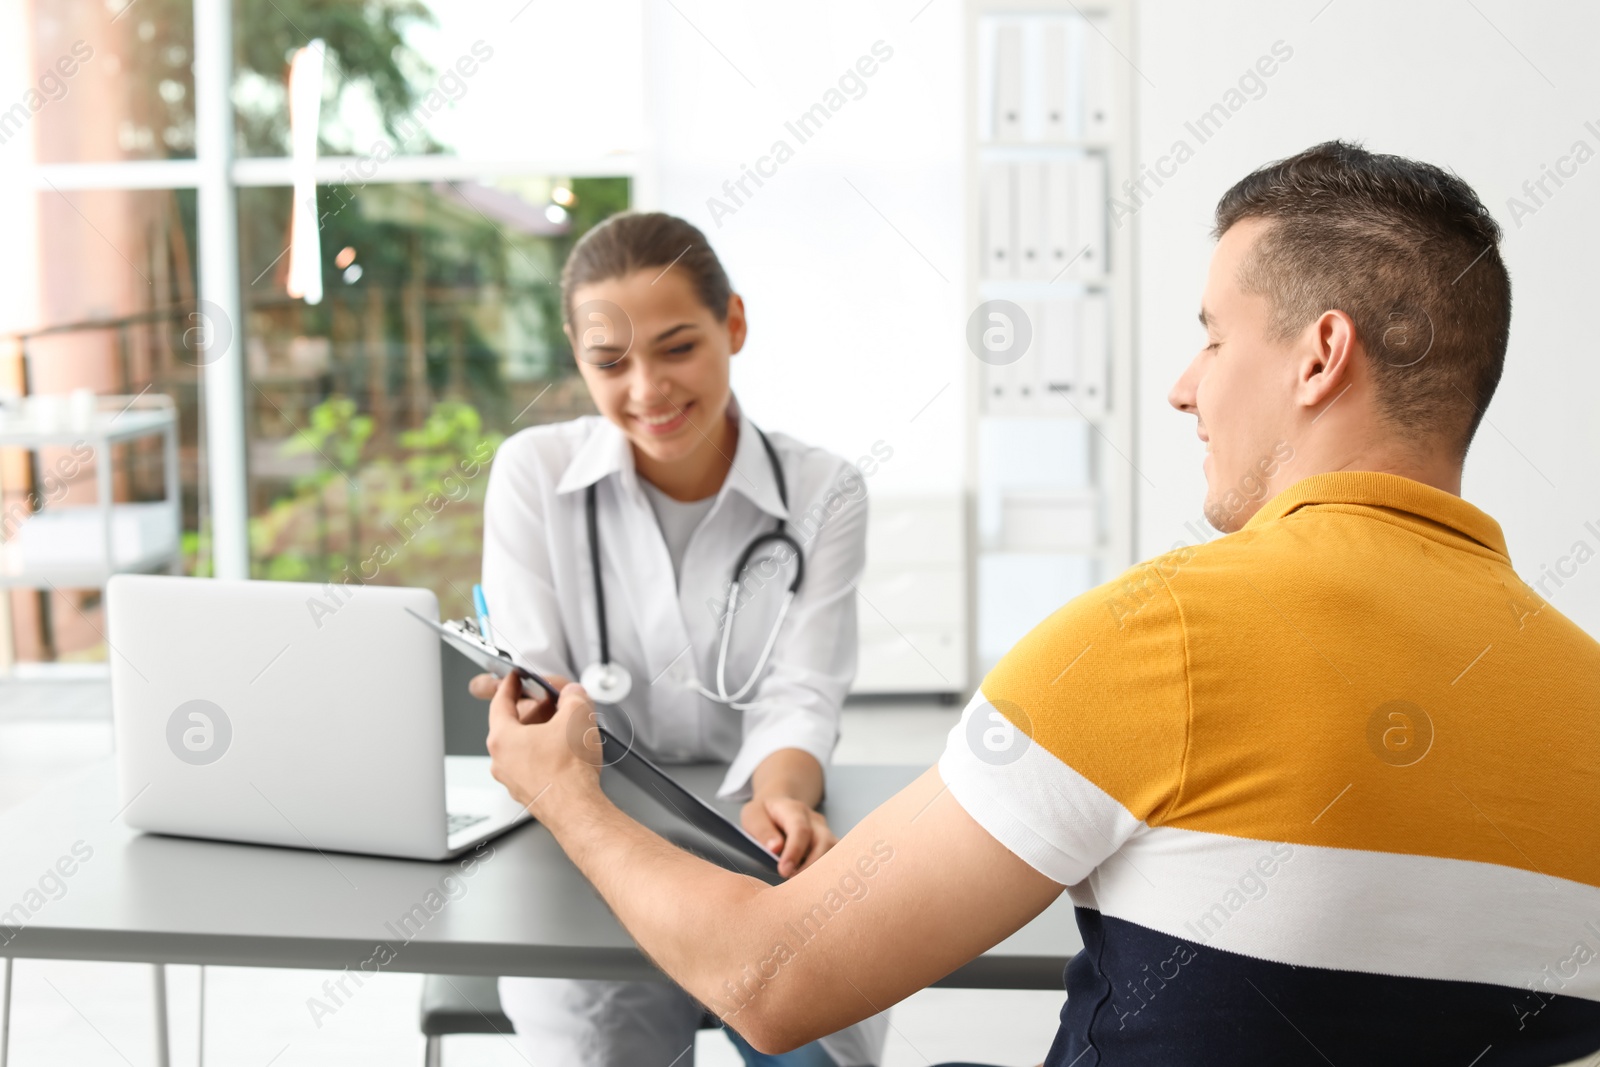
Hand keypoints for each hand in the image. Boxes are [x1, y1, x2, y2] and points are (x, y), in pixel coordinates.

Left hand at [486, 672, 601, 814]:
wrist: (576, 810)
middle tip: (551, 702)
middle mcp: (502, 761)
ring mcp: (513, 780)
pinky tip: (567, 753)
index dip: (510, 686)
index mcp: (503, 738)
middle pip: (512, 725)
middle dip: (534, 711)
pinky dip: (546, 755)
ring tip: (565, 728)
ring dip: (540, 734)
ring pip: (523, 748)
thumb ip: (573, 696)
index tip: (514, 679)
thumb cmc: (568, 773)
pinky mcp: (528, 793)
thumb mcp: (577, 717)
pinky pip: (532, 766)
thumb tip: (573, 694)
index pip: (500, 703)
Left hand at [740, 793, 837, 877]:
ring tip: (803, 888)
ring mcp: (825, 832)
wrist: (777, 807)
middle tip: (793, 885)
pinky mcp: (829, 845)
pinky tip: (815, 886)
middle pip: (823, 842)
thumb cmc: (764, 815)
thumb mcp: (753, 816)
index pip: (800, 829)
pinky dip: (827, 874)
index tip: (784, 871)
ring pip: (834, 852)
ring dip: (820, 872)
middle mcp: (814, 820)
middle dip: (810, 867)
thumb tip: (775, 849)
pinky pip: (835, 860)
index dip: (794, 851)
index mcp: (793, 810)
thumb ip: (763, 831)